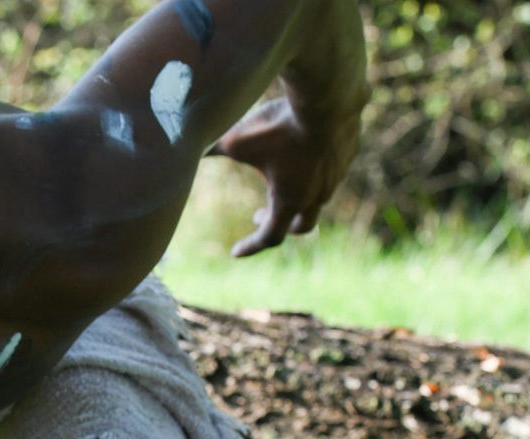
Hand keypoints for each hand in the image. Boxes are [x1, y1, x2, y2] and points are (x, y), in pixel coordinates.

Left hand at [210, 95, 361, 257]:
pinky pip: (332, 168)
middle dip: (279, 224)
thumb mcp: (236, 140)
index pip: (269, 238)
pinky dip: (315, 169)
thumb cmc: (278, 124)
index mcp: (290, 201)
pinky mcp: (349, 152)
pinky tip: (303, 150)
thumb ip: (211, 152)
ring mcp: (338, 174)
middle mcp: (318, 194)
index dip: (251, 247)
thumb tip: (180, 155)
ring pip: (319, 195)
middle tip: (259, 213)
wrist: (327, 95)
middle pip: (301, 225)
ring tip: (278, 176)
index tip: (236, 252)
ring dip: (297, 194)